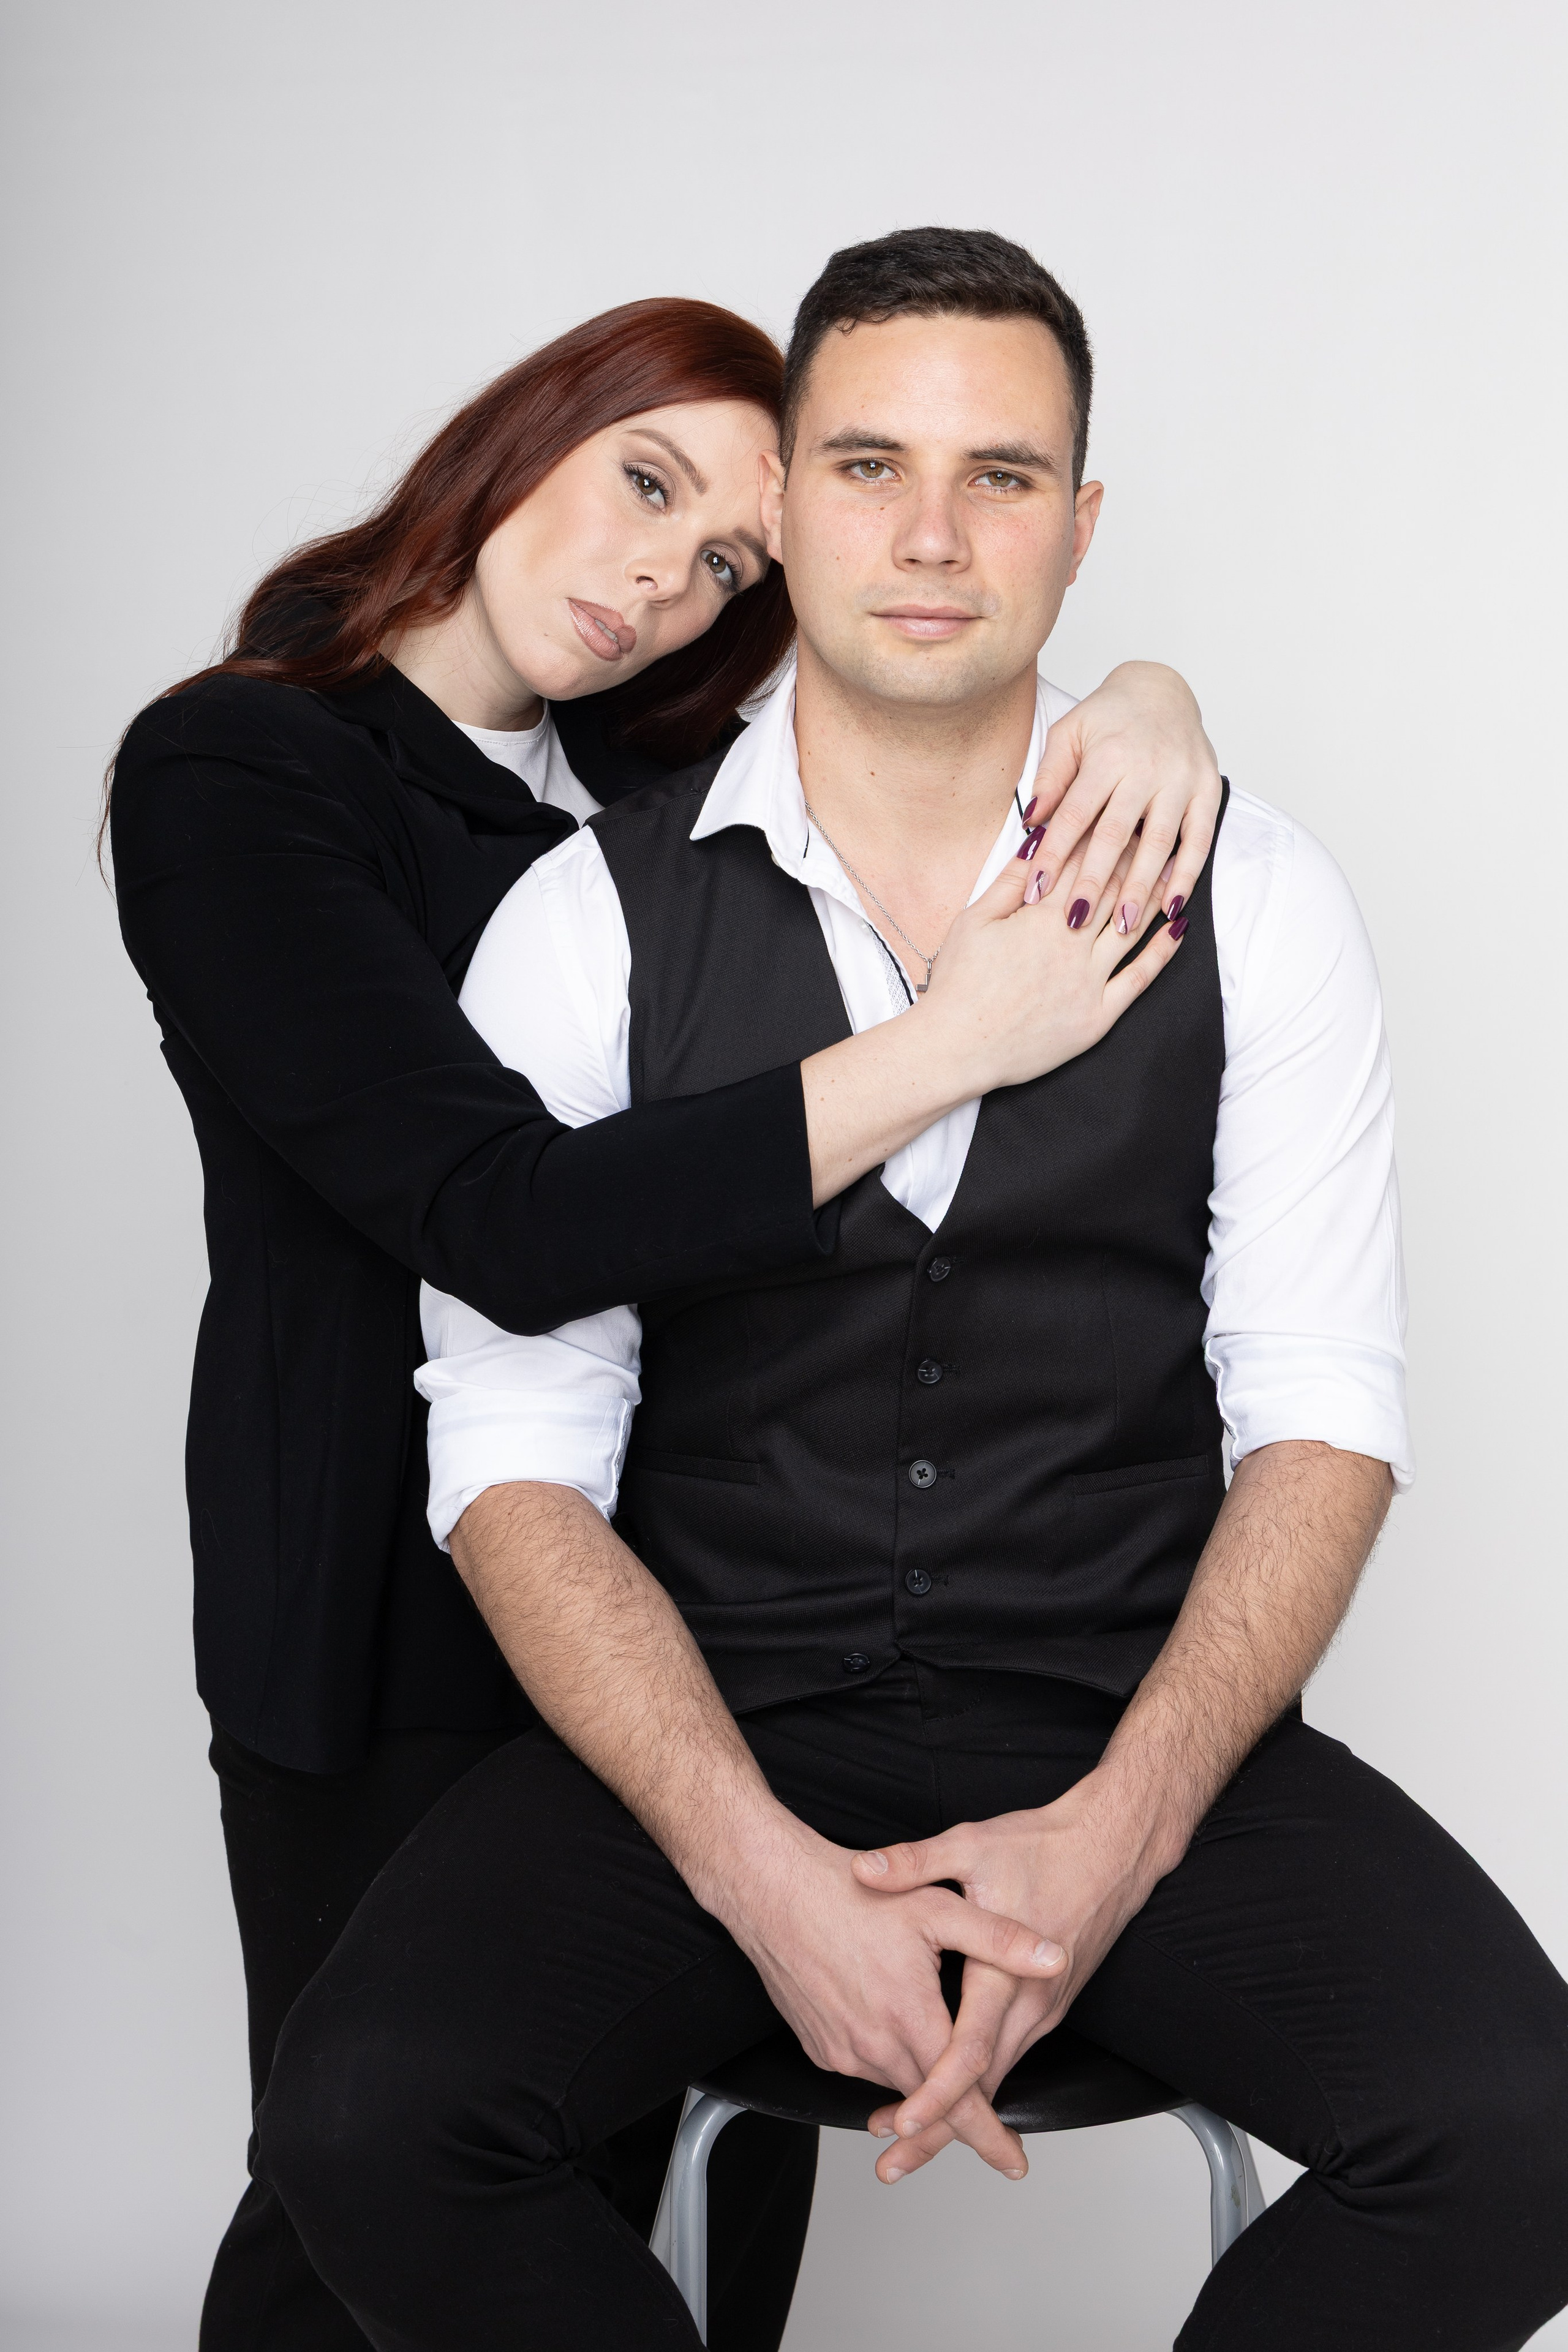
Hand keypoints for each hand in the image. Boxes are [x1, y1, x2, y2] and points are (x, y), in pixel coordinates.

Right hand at [716, 1810, 1067, 2182]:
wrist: (773, 1890)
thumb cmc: (852, 1893)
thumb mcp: (938, 1907)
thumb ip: (1000, 1938)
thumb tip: (1054, 1958)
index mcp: (910, 2019)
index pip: (960, 2101)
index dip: (991, 2137)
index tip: (1015, 2164)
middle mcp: (873, 2047)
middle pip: (928, 2104)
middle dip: (959, 2119)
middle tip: (993, 2136)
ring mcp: (842, 2052)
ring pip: (897, 2084)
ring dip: (921, 2082)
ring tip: (936, 2049)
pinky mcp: (820, 2048)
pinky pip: (865, 2067)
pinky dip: (887, 2058)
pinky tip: (891, 2023)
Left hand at [847, 1773, 1161, 2181]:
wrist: (1113, 1847)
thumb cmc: (1046, 1845)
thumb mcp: (973, 1845)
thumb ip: (916, 1863)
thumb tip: (865, 1871)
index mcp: (1008, 1971)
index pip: (970, 2051)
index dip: (934, 2093)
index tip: (900, 2121)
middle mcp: (1032, 2003)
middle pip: (983, 2085)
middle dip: (938, 2128)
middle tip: (891, 2163)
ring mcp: (1045, 2008)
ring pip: (998, 2076)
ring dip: (956, 2111)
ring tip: (907, 2138)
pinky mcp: (1048, 2004)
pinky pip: (1009, 2056)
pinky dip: (977, 2083)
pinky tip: (948, 2090)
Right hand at [915, 821, 1182, 1098]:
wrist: (957, 1046)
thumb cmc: (959, 984)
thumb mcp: (974, 921)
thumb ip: (1009, 881)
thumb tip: (1038, 842)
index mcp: (1040, 917)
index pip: (1081, 864)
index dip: (1101, 835)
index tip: (1118, 813)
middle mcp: (1071, 945)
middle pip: (1112, 890)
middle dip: (1134, 856)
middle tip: (1152, 830)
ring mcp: (1089, 982)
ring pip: (1131, 928)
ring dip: (1154, 895)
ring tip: (1173, 868)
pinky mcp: (1098, 1016)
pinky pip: (1139, 978)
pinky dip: (1162, 952)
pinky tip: (1177, 928)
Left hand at [1026, 662, 1220, 932]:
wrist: (1162, 690)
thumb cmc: (1109, 718)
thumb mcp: (1070, 733)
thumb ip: (1051, 777)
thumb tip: (1031, 822)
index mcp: (1109, 754)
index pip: (1075, 813)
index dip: (1054, 854)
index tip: (1034, 890)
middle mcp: (1148, 768)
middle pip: (1116, 834)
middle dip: (1093, 881)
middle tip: (1074, 922)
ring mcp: (1182, 781)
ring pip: (1159, 843)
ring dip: (1141, 888)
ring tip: (1122, 926)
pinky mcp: (1208, 791)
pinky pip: (1199, 840)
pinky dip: (1186, 874)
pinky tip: (1170, 906)